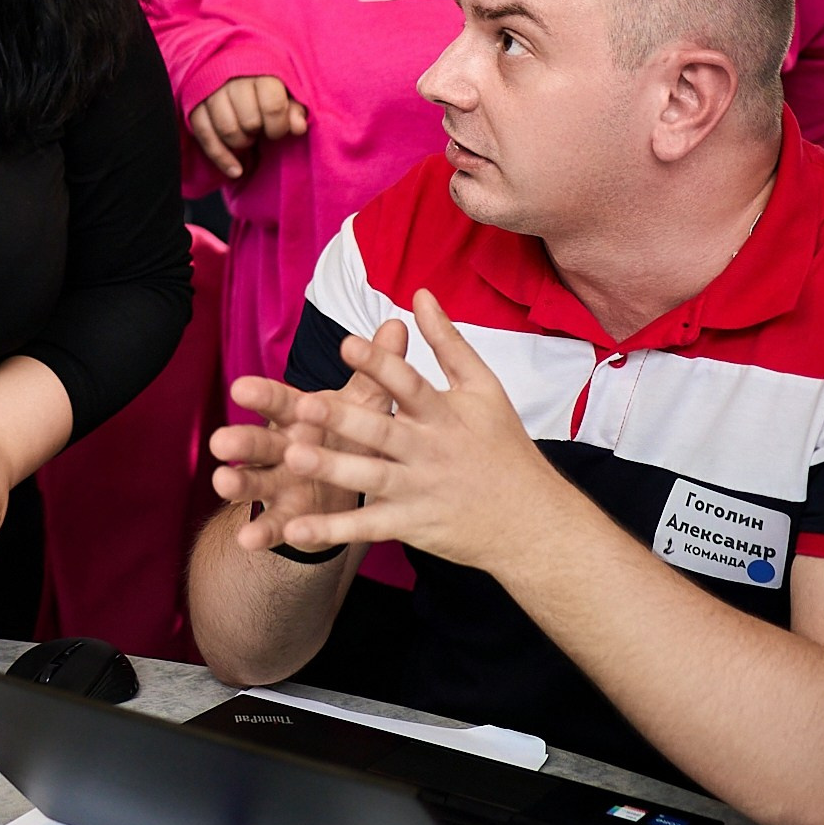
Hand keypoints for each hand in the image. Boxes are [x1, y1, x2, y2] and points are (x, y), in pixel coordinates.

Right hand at [187, 75, 307, 179]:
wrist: (232, 65)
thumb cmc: (264, 82)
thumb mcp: (286, 90)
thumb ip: (295, 109)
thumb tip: (298, 128)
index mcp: (260, 71)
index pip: (272, 106)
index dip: (279, 126)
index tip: (278, 128)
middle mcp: (233, 79)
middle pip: (249, 121)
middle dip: (258, 133)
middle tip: (261, 130)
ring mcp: (210, 92)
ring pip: (226, 130)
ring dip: (241, 143)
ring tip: (248, 137)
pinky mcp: (193, 106)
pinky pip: (205, 137)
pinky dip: (221, 158)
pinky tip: (235, 170)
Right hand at [210, 317, 409, 551]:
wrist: (344, 488)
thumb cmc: (348, 435)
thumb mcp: (364, 405)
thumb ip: (376, 370)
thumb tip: (395, 326)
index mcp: (300, 416)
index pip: (279, 402)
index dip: (261, 396)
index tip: (241, 388)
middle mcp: (282, 447)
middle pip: (258, 442)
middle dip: (241, 441)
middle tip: (222, 442)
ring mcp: (280, 483)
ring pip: (255, 480)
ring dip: (239, 483)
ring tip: (223, 484)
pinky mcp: (286, 516)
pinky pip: (272, 525)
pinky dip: (260, 532)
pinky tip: (247, 540)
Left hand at [261, 292, 573, 570]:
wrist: (533, 520)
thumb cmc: (504, 446)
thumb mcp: (484, 388)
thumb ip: (448, 342)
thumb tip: (420, 294)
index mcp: (444, 413)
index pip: (408, 384)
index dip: (379, 364)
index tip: (345, 343)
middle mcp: (429, 449)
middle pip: (381, 432)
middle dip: (342, 421)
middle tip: (301, 407)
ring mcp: (418, 489)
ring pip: (369, 477)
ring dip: (331, 469)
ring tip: (290, 458)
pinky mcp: (411, 524)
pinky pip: (367, 527)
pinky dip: (332, 530)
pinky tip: (295, 530)